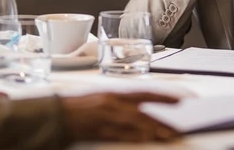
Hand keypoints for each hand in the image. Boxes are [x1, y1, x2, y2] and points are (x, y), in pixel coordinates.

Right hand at [62, 91, 180, 142]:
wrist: (53, 114)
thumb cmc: (77, 106)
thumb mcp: (102, 97)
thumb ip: (122, 103)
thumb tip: (144, 111)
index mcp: (113, 92)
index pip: (144, 93)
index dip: (164, 96)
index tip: (180, 100)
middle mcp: (111, 102)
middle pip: (143, 112)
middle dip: (162, 121)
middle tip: (178, 129)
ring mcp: (104, 117)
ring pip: (135, 124)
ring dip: (153, 132)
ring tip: (168, 137)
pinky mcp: (97, 131)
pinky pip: (120, 135)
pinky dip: (135, 138)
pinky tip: (146, 141)